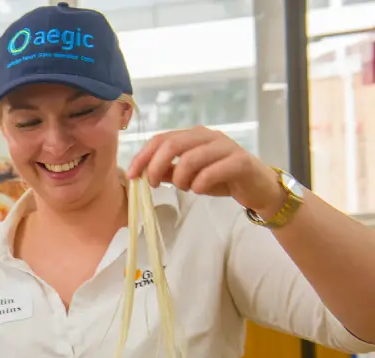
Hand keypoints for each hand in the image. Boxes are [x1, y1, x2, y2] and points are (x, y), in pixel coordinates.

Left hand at [127, 125, 285, 219]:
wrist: (257, 187)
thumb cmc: (221, 178)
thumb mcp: (188, 175)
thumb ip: (167, 171)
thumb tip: (141, 173)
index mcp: (193, 135)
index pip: (161, 139)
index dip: (142, 156)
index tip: (131, 175)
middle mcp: (208, 136)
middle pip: (172, 145)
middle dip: (155, 167)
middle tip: (152, 184)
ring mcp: (225, 146)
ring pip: (190, 159)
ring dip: (180, 179)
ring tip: (186, 188)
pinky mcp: (239, 161)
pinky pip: (211, 172)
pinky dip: (199, 184)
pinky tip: (201, 190)